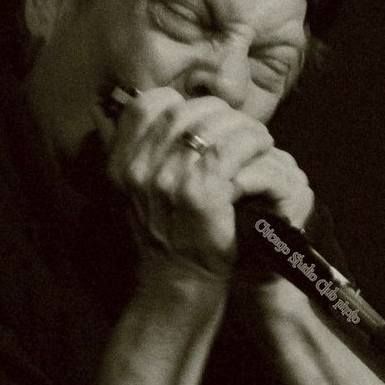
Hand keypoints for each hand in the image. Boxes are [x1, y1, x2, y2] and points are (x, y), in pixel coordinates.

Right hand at [107, 88, 313, 278]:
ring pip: (210, 125)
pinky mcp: (199, 194)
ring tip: (258, 138)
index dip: (180, 103)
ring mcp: (167, 182)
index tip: (204, 118)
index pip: (146, 105)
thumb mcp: (145, 190)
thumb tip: (178, 107)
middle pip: (182, 111)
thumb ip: (151, 151)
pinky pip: (231, 150)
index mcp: (120, 164)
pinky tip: (264, 147)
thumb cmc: (172, 233)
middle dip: (219, 112)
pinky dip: (252, 142)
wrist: (180, 281)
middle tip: (241, 126)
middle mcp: (138, 170)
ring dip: (242, 125)